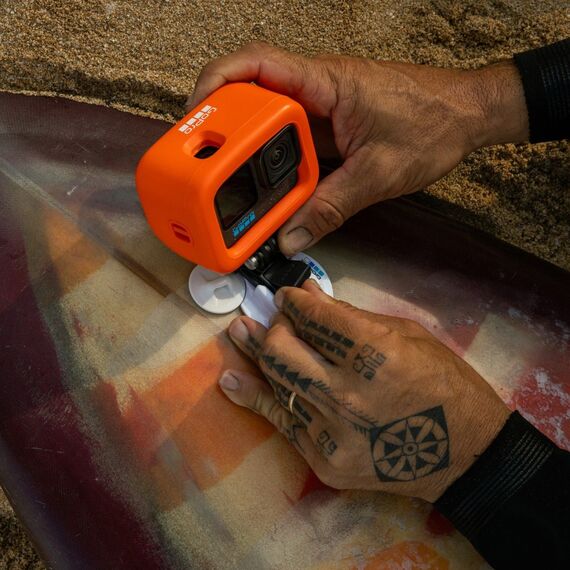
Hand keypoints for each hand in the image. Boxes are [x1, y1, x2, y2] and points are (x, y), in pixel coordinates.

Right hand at [187, 42, 527, 255]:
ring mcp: (323, 106)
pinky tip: (268, 187)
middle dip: (222, 123)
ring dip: (247, 145)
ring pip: (270, 119)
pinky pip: (292, 138)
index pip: (255, 65)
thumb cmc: (432, 126)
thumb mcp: (376, 175)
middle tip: (202, 161)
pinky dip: (275, 160)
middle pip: (252, 94)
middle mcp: (317, 89)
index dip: (216, 83)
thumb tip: (289, 239)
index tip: (193, 116)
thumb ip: (330, 208)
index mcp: (325, 83)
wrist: (469, 114)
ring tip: (227, 179)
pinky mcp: (331, 124)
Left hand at [219, 280, 509, 501]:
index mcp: (373, 352)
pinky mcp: (325, 460)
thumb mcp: (407, 335)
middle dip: (274, 326)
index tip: (287, 296)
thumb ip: (351, 316)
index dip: (293, 301)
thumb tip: (308, 295)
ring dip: (257, 353)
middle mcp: (346, 392)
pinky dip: (256, 397)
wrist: (466, 455)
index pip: (312, 316)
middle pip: (282, 348)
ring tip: (240, 333)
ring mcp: (331, 431)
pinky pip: (283, 421)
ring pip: (277, 382)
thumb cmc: (445, 384)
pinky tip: (231, 380)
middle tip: (273, 317)